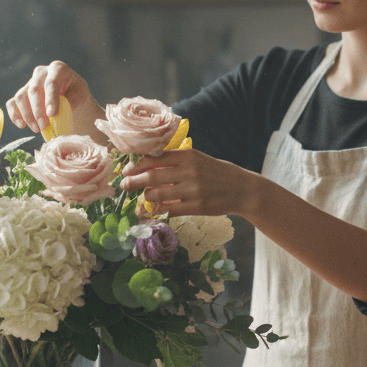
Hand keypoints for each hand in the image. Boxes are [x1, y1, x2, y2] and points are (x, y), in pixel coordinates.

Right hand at [5, 61, 101, 136]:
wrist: (70, 93)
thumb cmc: (76, 92)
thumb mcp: (81, 94)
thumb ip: (71, 101)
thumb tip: (56, 113)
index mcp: (57, 68)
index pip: (51, 83)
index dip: (50, 99)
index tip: (52, 115)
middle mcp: (41, 72)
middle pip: (34, 90)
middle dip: (38, 111)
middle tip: (44, 126)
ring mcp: (29, 82)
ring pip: (21, 97)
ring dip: (27, 115)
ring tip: (37, 129)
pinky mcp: (21, 93)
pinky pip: (12, 103)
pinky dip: (14, 114)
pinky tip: (21, 125)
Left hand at [119, 149, 256, 217]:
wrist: (243, 189)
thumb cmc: (218, 173)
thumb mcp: (199, 160)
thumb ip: (177, 161)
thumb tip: (148, 165)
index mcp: (188, 155)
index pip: (155, 158)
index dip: (137, 165)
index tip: (127, 170)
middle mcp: (189, 171)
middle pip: (151, 176)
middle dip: (132, 182)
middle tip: (123, 185)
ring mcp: (193, 190)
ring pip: (156, 194)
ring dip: (145, 197)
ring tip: (143, 198)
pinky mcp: (196, 206)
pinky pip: (169, 209)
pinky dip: (157, 210)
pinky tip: (152, 211)